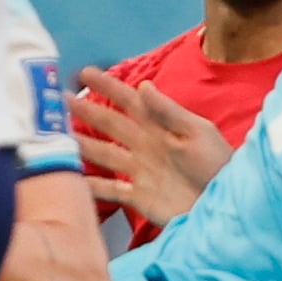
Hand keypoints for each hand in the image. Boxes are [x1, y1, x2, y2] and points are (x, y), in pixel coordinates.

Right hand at [72, 69, 233, 225]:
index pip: (129, 101)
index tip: (84, 72)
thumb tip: (143, 85)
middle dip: (85, 112)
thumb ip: (168, 111)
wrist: (226, 208)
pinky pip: (109, 190)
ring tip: (56, 136)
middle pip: (109, 125)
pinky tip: (70, 181)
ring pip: (103, 154)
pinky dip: (90, 187)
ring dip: (80, 144)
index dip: (108, 86)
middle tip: (58, 100)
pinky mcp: (139, 198)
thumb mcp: (197, 133)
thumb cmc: (218, 167)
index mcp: (161, 127)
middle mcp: (145, 146)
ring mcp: (140, 172)